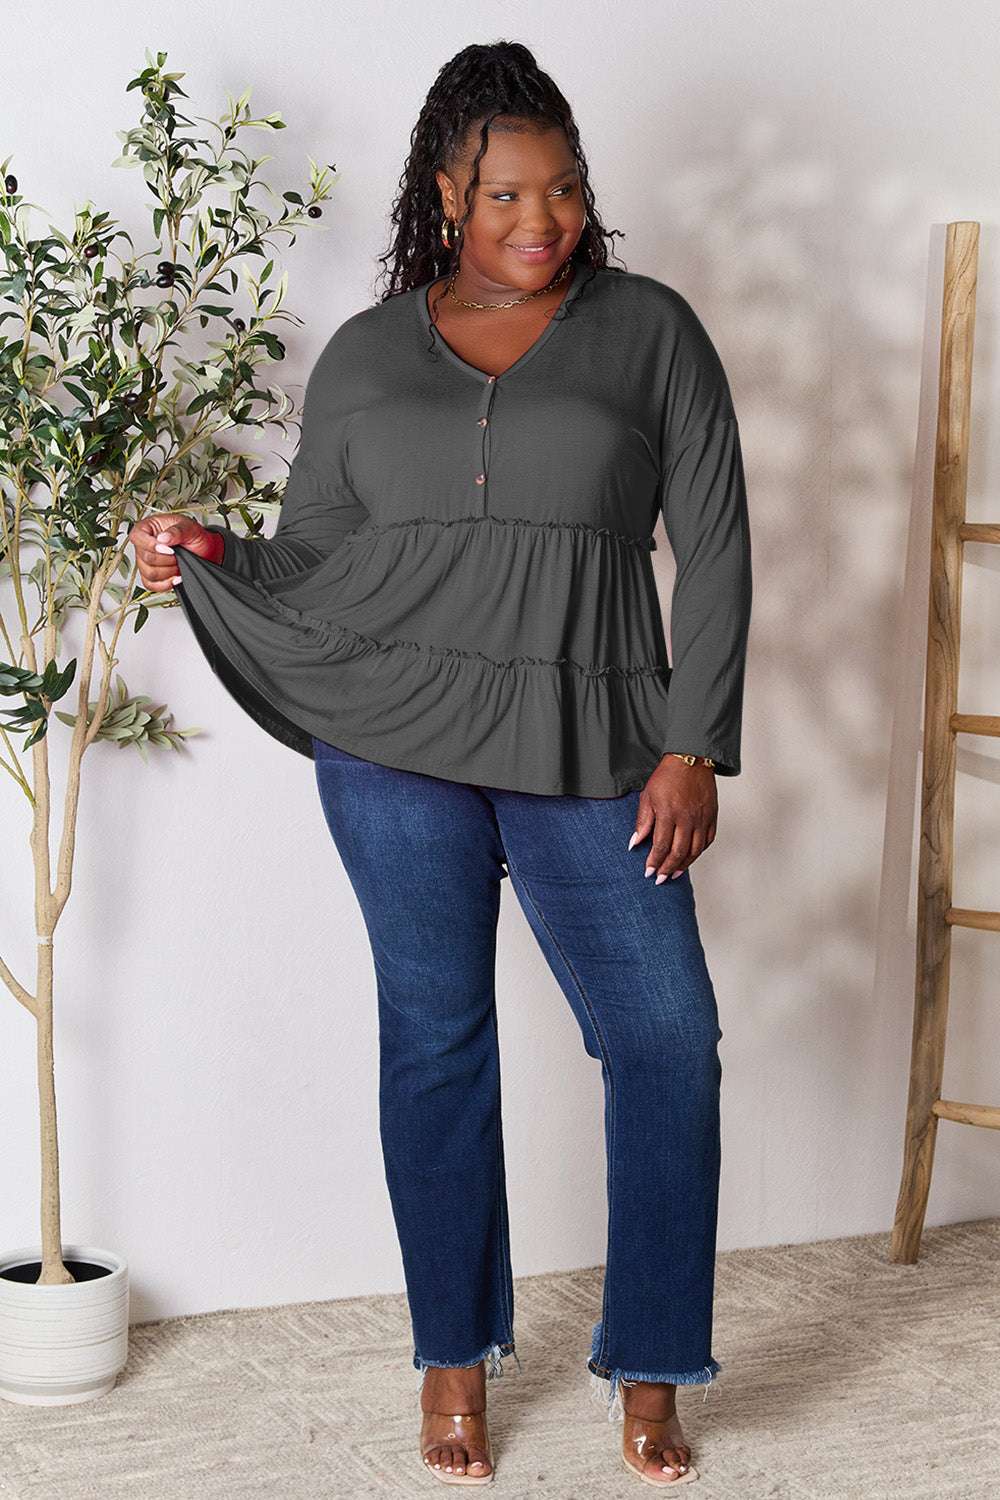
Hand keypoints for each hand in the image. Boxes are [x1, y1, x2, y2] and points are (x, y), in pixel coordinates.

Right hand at [127, 514, 219, 592]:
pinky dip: (165, 584)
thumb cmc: (192, 535)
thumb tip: (163, 538)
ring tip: (178, 564)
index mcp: (147, 528)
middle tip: (178, 555)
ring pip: (149, 573)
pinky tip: (175, 577)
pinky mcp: (151, 576)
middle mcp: (143, 545)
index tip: (169, 549)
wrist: (202, 549)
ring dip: (168, 572)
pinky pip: (151, 585)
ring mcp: (145, 562)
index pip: (137, 537)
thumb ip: (176, 531)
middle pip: (145, 558)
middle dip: (166, 559)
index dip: (152, 545)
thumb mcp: (188, 527)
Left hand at [629, 755, 717, 883]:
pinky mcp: (712, 816)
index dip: (654, 862)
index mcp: (669, 813)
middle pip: (679, 852)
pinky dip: (698, 852)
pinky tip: (690, 858)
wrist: (691, 759)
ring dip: (684, 865)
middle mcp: (687, 818)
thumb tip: (635, 844)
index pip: (661, 845)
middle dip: (667, 868)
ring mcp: (702, 818)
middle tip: (660, 879)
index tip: (648, 872)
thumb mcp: (648, 796)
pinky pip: (707, 841)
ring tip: (673, 874)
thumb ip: (642, 822)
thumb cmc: (667, 776)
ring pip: (695, 850)